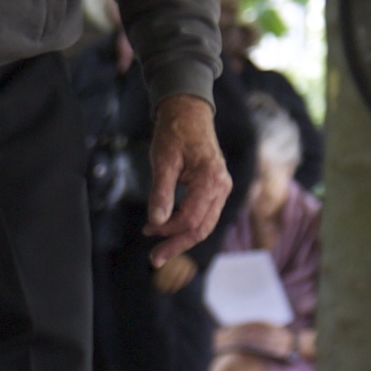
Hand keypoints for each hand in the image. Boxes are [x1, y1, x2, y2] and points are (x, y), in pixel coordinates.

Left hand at [142, 92, 229, 282]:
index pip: (192, 219)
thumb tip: (157, 222)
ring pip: (205, 224)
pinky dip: (187, 224)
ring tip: (158, 244)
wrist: (188, 112)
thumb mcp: (163, 160)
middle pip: (202, 228)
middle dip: (178, 244)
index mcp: (211, 180)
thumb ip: (161, 192)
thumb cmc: (175, 132)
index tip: (148, 230)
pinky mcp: (216, 189)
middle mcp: (222, 187)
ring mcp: (221, 189)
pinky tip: (168, 226)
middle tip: (155, 259)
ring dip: (182, 237)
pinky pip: (204, 214)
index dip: (170, 231)